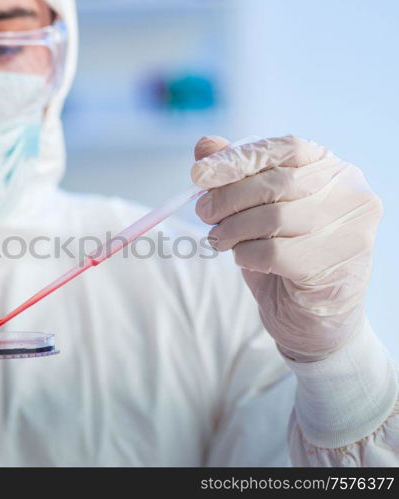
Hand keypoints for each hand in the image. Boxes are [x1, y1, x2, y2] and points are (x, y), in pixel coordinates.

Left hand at [192, 135, 381, 361]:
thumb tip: (205, 146)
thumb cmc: (283, 252)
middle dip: (227, 198)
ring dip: (232, 229)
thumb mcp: (255, 209)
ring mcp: (348, 230)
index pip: (286, 148)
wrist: (310, 315)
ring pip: (273, 218)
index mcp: (331, 168)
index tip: (200, 173)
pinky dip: (245, 254)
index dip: (239, 157)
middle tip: (203, 213)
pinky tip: (243, 258)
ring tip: (220, 238)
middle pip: (276, 183)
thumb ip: (235, 175)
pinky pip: (273, 253)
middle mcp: (349, 193)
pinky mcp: (333, 266)